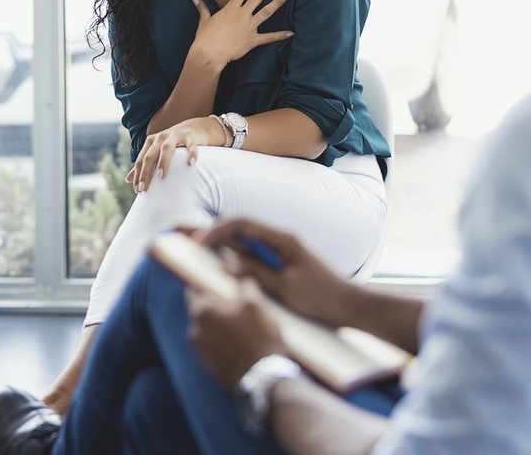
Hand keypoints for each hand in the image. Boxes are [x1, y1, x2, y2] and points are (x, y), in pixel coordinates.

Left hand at [126, 116, 223, 192]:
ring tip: (160, 176)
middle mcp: (161, 137)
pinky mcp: (190, 136)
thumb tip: (128, 179)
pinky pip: (190, 145)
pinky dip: (191, 153)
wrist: (195, 127)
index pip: (141, 159)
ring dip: (163, 162)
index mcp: (151, 142)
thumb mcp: (157, 150)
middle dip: (145, 171)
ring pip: (166, 148)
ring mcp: (176, 136)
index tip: (137, 189)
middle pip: (150, 155)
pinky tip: (191, 163)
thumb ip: (143, 164)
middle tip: (144, 187)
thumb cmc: (174, 143)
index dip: (138, 174)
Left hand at [187, 277, 288, 388]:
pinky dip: (221, 341)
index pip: (193, 291)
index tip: (213, 282)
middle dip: (213, 305)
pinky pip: (212, 346)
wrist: (264, 380)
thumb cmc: (259, 338)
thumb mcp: (256, 305)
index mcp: (201, 313)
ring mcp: (201, 351)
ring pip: (206, 330)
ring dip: (218, 324)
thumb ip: (245, 287)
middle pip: (199, 311)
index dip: (203, 285)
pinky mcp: (210, 366)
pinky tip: (239, 341)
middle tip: (232, 302)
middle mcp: (195, 332)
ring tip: (239, 323)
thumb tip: (241, 279)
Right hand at [190, 0, 292, 70]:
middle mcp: (242, 14)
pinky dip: (280, 35)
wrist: (209, 54)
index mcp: (231, 8)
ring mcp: (249, 27)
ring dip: (277, 2)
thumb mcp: (204, 20)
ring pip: (266, 12)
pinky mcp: (252, 40)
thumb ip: (202, 8)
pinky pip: (268, 37)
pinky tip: (291, 32)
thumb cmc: (205, 37)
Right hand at [198, 217, 358, 327]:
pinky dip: (231, 255)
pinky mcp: (281, 264)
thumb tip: (226, 263)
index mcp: (283, 239)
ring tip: (189, 242)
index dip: (216, 230)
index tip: (197, 243)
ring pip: (242, 241)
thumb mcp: (286, 288)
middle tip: (178, 231)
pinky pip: (250, 254)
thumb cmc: (323, 298)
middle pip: (238, 228)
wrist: (352, 307)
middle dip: (208, 229)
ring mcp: (281, 251)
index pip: (241, 223)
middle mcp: (280, 239)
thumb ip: (255, 274)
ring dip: (217, 241)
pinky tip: (215, 260)